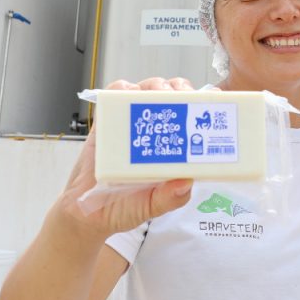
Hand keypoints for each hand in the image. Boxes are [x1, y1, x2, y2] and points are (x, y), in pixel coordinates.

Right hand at [52, 77, 196, 241]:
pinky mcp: (108, 122)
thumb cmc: (124, 208)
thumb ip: (169, 198)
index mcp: (172, 149)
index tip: (213, 99)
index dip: (204, 105)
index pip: (193, 119)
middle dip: (182, 90)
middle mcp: (155, 132)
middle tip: (185, 96)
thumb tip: (187, 182)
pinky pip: (116, 96)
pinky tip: (130, 92)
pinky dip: (123, 88)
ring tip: (161, 94)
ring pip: (148, 91)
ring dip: (157, 86)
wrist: (85, 213)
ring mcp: (132, 124)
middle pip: (174, 97)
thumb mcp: (151, 207)